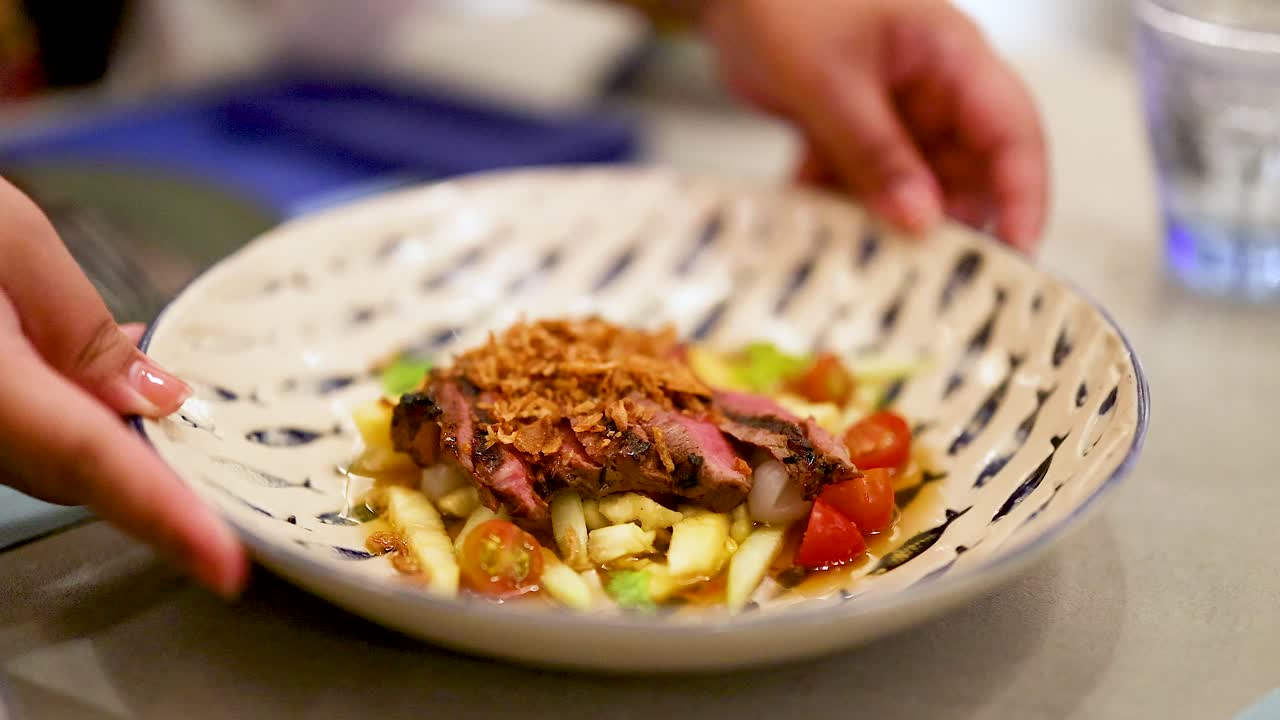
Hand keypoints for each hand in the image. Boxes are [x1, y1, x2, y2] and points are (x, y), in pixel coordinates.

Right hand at [0, 178, 246, 596]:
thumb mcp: (8, 239)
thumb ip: (84, 326)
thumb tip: (157, 397)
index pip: (93, 459)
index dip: (166, 516)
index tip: (223, 562)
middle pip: (79, 470)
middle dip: (159, 474)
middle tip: (228, 468)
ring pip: (56, 460)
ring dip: (123, 443)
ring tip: (179, 412)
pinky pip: (30, 437)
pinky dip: (83, 421)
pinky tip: (113, 387)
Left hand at [702, 0, 1047, 249]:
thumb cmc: (784, 1)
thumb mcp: (830, 80)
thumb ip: (875, 152)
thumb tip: (919, 221)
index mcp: (952, 58)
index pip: (1014, 133)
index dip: (1024, 196)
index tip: (1017, 254)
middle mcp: (932, 89)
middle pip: (966, 172)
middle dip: (947, 227)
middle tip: (923, 282)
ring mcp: (892, 112)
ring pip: (910, 187)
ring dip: (884, 226)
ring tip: (861, 266)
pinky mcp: (851, 129)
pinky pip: (859, 182)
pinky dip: (839, 207)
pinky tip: (814, 232)